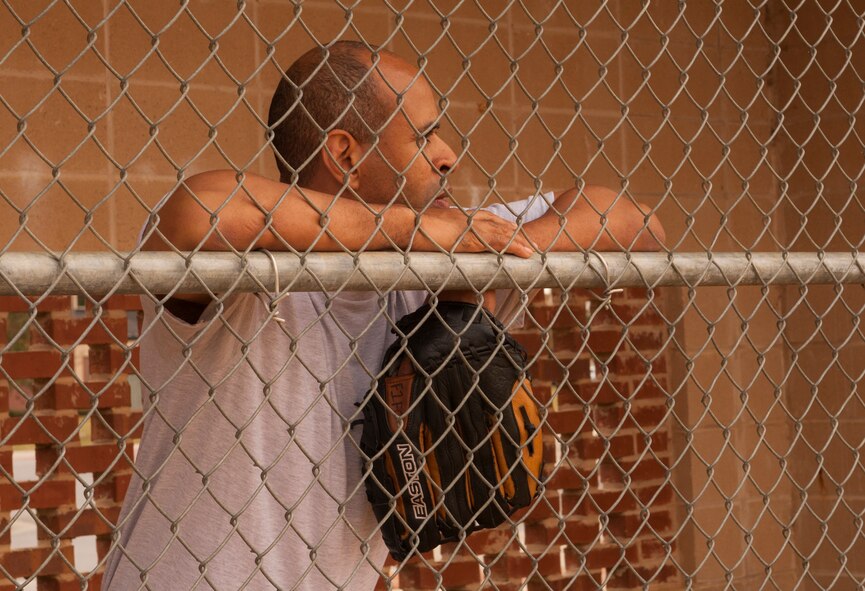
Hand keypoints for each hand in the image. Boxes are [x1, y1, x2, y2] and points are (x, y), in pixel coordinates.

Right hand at [415, 208, 534, 257]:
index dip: (502, 228)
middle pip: (500, 225)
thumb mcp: (426, 225)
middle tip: (532, 244)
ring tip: (536, 251)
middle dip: (516, 235)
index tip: (514, 234)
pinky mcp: (472, 238)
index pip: (487, 220)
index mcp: (460, 215)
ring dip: (521, 242)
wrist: (404, 224)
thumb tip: (434, 225)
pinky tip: (527, 254)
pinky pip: (499, 242)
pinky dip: (516, 247)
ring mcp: (471, 227)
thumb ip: (435, 225)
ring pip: (504, 233)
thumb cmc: (409, 225)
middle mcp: (469, 218)